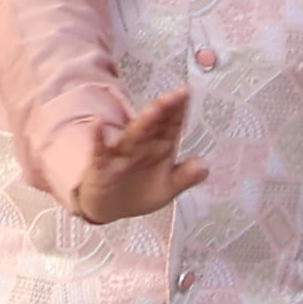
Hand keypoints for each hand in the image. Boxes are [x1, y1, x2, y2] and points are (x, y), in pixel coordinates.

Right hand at [68, 88, 205, 225]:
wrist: (109, 210)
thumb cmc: (138, 192)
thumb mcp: (166, 188)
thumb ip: (185, 177)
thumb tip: (205, 166)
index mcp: (159, 148)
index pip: (171, 126)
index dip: (179, 111)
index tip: (187, 93)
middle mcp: (141, 146)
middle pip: (154, 125)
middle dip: (165, 110)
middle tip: (177, 94)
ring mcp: (121, 155)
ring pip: (133, 136)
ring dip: (142, 123)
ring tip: (154, 109)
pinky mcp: (101, 166)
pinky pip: (100, 151)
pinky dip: (98, 138)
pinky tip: (97, 124)